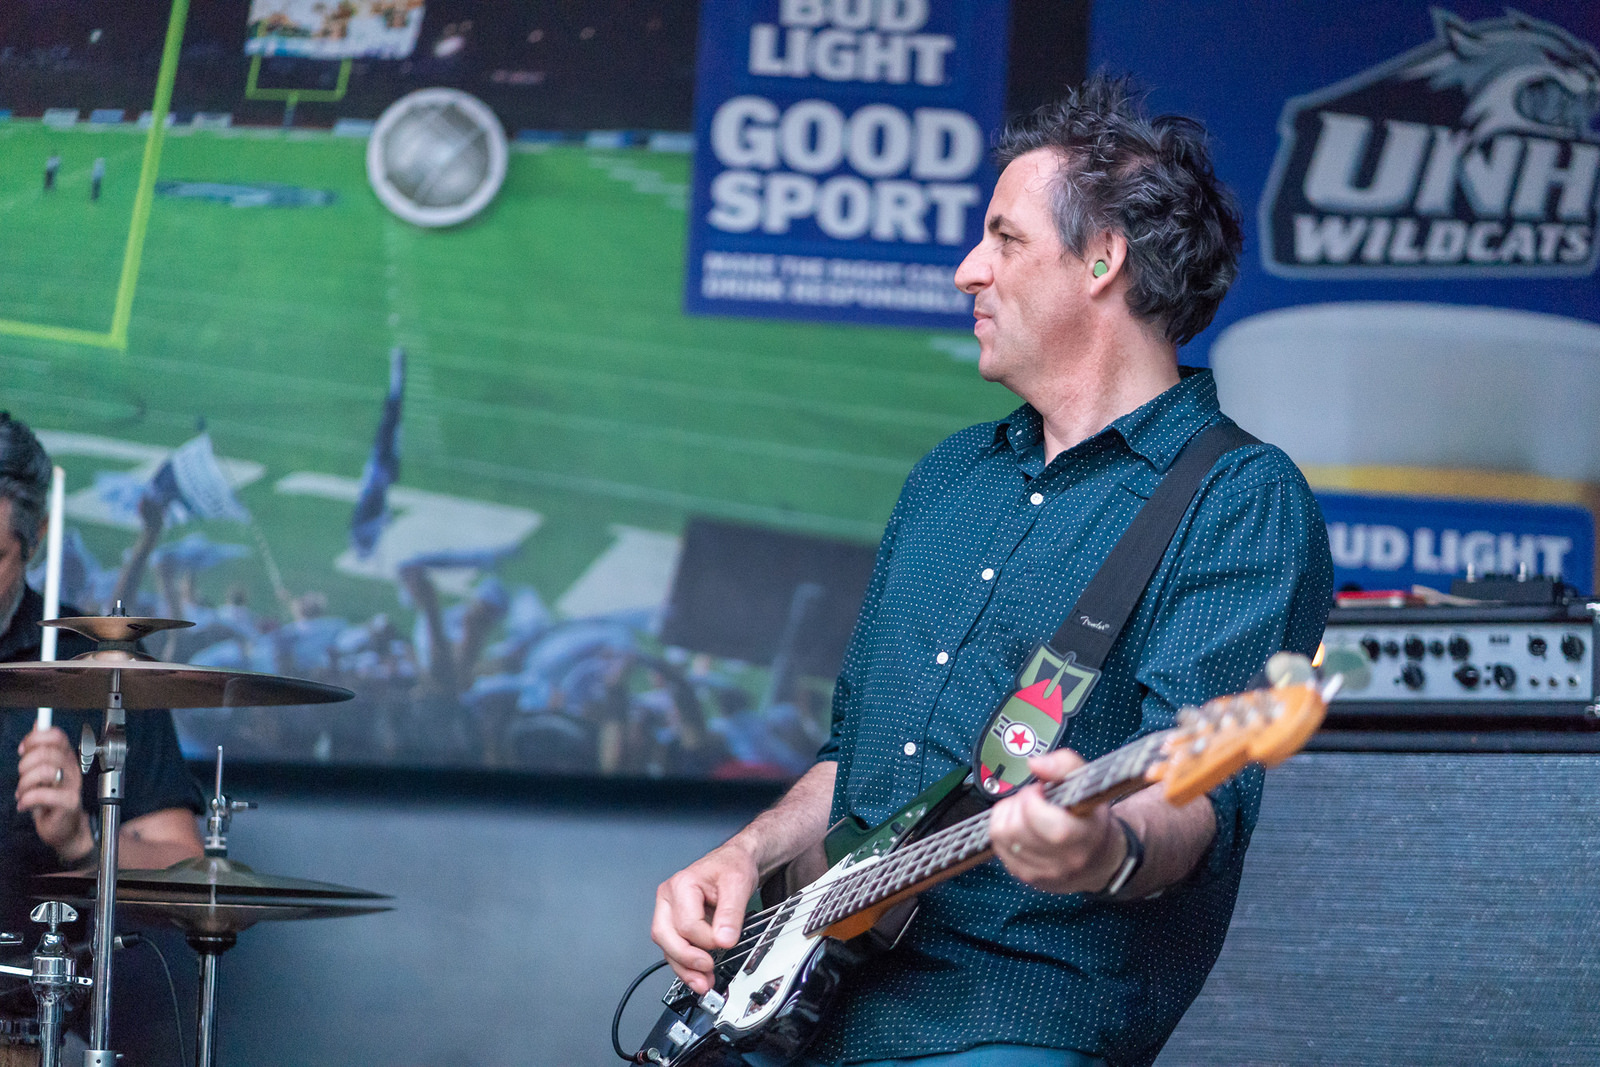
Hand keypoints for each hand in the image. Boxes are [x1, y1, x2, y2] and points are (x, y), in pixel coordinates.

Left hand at [16, 727, 93, 864]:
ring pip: (44, 771)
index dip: (35, 739)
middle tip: (22, 776)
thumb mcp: (45, 770)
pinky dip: (27, 801)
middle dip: (25, 764)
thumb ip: (42, 747)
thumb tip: (39, 724)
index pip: (56, 736)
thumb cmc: (53, 800)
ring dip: (25, 784)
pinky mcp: (69, 803)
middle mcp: (72, 769)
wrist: (65, 828)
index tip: (23, 750)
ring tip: (23, 793)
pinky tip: (25, 805)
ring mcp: (72, 786)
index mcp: (66, 757)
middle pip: (47, 752)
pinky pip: (43, 795)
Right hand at [651, 841, 757, 993]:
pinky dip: (686, 965)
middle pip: (665, 936)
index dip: (707, 939)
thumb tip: (724, 940)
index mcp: (681, 885)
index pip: (687, 924)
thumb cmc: (732, 866)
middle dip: (686, 959)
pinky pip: (673, 949)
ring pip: (666, 947)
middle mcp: (669, 898)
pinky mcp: (675, 924)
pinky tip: (699, 976)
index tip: (727, 942)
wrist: (733, 862)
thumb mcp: (738, 884)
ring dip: (684, 968)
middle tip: (707, 970)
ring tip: (703, 983)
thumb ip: (731, 913)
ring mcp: (669, 911)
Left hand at [989, 749, 1125, 894]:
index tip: (1041, 790)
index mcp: (1083, 837)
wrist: (1098, 859)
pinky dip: (1003, 828)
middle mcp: (1063, 861)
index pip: (1051, 827)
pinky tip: (1021, 825)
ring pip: (1001, 835)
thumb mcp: (1088, 785)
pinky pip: (997, 845)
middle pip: (1016, 828)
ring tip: (1026, 810)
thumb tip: (1035, 764)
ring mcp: (1042, 872)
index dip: (1034, 800)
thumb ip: (1064, 765)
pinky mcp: (1025, 875)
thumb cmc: (1090, 819)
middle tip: (1033, 797)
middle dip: (1018, 802)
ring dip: (1008, 814)